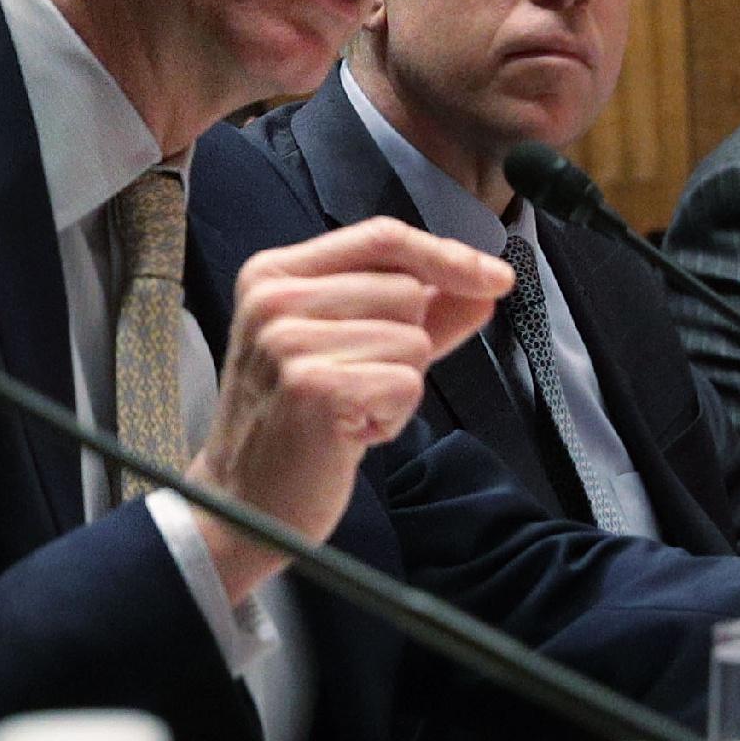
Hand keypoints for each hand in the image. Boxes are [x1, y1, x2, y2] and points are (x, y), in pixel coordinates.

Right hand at [189, 218, 511, 600]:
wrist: (244, 503)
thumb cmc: (294, 426)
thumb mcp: (348, 349)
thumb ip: (419, 311)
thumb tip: (486, 285)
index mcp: (273, 274)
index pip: (381, 237)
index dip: (446, 254)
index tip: (494, 277)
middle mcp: (274, 299)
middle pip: (407, 291)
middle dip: (406, 344)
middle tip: (353, 385)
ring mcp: (289, 341)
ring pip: (413, 340)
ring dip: (398, 386)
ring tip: (348, 411)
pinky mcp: (315, 386)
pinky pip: (408, 383)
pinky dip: (393, 416)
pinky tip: (350, 434)